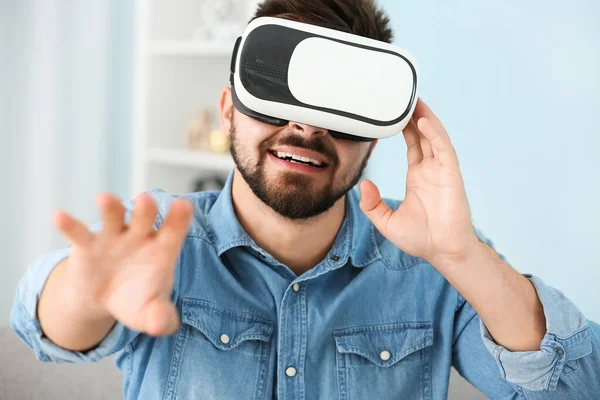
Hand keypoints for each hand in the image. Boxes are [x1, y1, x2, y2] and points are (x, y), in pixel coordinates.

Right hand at [52, 192, 193, 335]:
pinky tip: (59, 216)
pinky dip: (68, 224)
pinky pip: (78, 233)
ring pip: (114, 217)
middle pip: (145, 218)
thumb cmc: (137, 299)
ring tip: (104, 199)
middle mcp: (139, 237)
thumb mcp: (150, 313)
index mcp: (161, 250)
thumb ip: (160, 318)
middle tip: (146, 200)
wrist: (105, 299)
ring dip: (110, 208)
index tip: (184, 206)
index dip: (179, 220)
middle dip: (145, 209)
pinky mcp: (86, 245)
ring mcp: (113, 237)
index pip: (173, 233)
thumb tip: (159, 325)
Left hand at [359, 98, 478, 262]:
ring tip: (415, 100)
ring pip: (434, 137)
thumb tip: (364, 185)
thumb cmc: (421, 239)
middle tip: (404, 96)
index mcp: (418, 177)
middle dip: (414, 116)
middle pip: (423, 135)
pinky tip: (424, 122)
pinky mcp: (451, 175)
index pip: (412, 145)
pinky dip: (435, 134)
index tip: (394, 113)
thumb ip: (372, 205)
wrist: (443, 252)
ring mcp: (442, 171)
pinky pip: (443, 149)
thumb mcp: (386, 222)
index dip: (405, 128)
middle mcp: (430, 170)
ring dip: (425, 118)